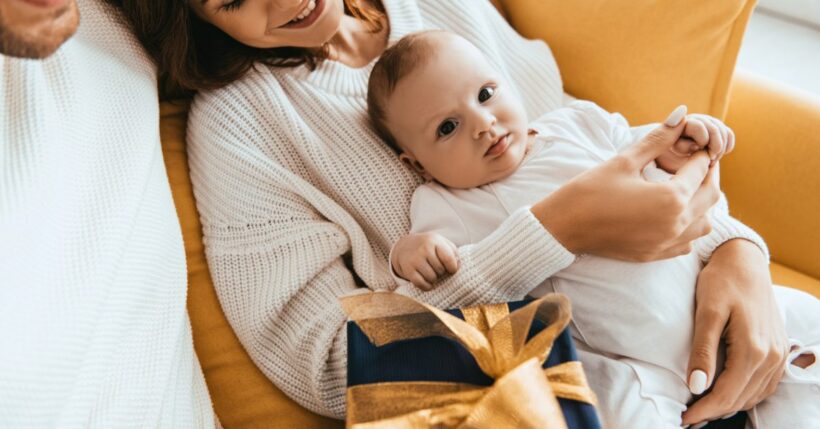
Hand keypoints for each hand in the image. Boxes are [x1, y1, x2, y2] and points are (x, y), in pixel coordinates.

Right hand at [391, 232, 459, 289]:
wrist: (405, 245)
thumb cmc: (429, 246)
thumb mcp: (441, 243)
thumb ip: (453, 253)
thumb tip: (458, 267)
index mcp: (434, 241)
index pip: (448, 258)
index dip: (453, 268)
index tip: (451, 269)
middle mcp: (423, 249)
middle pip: (440, 270)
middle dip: (441, 272)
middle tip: (437, 268)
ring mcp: (415, 259)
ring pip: (431, 278)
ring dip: (434, 279)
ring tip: (431, 273)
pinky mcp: (408, 270)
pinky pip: (421, 284)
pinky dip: (426, 286)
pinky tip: (427, 282)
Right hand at [532, 105, 719, 261]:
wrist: (563, 227)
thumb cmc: (589, 191)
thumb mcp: (624, 161)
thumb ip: (657, 139)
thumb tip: (680, 115)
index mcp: (671, 198)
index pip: (700, 169)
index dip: (701, 153)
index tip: (696, 144)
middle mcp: (675, 224)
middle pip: (711, 195)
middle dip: (708, 175)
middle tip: (699, 162)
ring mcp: (666, 242)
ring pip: (705, 223)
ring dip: (703, 204)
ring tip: (687, 188)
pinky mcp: (655, 254)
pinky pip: (687, 242)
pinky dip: (689, 227)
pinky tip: (674, 215)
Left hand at [656, 114, 735, 172]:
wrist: (672, 152)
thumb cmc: (669, 152)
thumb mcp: (672, 150)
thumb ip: (682, 146)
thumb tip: (696, 145)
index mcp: (682, 121)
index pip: (700, 126)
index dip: (702, 140)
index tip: (697, 151)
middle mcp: (696, 119)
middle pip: (715, 129)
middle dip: (715, 146)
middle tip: (710, 160)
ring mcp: (708, 122)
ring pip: (724, 131)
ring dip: (722, 148)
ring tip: (712, 160)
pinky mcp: (717, 129)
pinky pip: (729, 134)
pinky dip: (728, 145)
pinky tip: (721, 154)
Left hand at [682, 239, 787, 425]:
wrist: (744, 261)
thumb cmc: (721, 282)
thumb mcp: (707, 313)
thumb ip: (703, 351)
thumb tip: (697, 386)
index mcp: (753, 349)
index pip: (725, 394)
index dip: (703, 410)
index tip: (683, 418)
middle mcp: (771, 356)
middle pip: (740, 399)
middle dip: (713, 411)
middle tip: (688, 416)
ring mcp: (778, 354)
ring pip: (754, 395)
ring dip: (729, 404)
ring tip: (703, 407)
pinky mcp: (779, 350)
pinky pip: (765, 384)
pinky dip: (746, 394)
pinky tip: (727, 391)